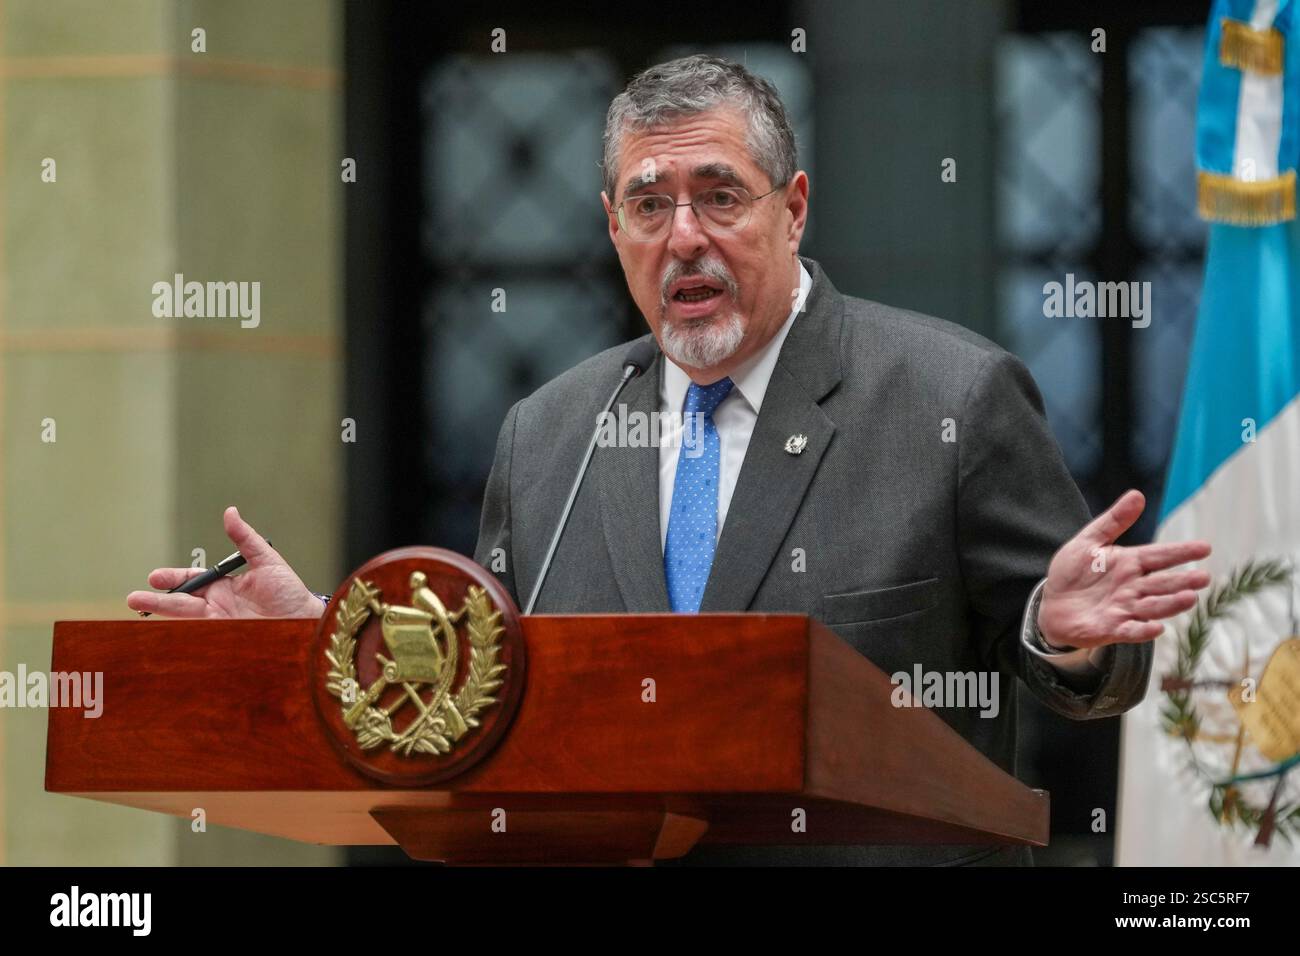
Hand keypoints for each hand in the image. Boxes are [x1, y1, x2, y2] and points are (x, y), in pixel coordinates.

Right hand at [126, 506, 324, 618]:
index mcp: (226, 586)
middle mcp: (219, 605)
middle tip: (134, 598)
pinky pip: (201, 634)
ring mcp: (222, 622)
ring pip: (187, 618)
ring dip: (164, 613)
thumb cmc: (290, 592)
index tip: (154, 578)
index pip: (193, 581)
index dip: (174, 579)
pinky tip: (167, 629)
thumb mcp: (267, 560)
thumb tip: (230, 512)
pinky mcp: (227, 637)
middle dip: (159, 600)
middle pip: (183, 602)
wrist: (306, 621)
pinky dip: (183, 631)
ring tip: (139, 608)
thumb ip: (246, 539)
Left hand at [1037, 489, 1211, 649]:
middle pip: (1162, 583)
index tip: (1205, 547)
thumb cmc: (1073, 572)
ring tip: (1190, 598)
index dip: (1181, 552)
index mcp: (1130, 563)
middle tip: (1204, 577)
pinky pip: (1130, 631)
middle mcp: (1133, 587)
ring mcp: (1124, 609)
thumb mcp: (1089, 541)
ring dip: (1171, 604)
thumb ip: (1113, 521)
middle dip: (1183, 581)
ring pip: (1153, 606)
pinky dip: (1142, 630)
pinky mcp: (1111, 629)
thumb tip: (1137, 494)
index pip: (1160, 556)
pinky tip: (1156, 628)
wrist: (1051, 604)